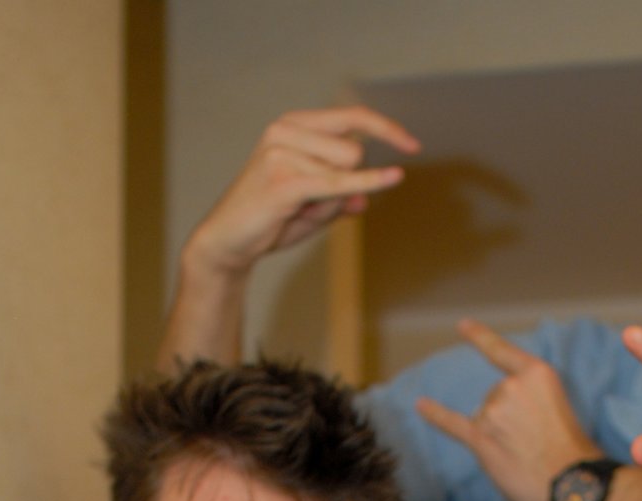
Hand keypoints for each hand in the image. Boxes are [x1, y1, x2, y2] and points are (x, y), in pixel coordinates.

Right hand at [188, 107, 418, 277]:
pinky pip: (339, 182)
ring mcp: (282, 151)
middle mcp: (286, 129)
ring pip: (345, 169)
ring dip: (332, 201)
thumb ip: (338, 199)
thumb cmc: (267, 223)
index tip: (414, 145)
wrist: (227, 245)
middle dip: (347, 182)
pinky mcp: (284, 180)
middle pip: (353, 148)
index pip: (351, 115)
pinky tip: (393, 178)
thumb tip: (364, 200)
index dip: (386, 128)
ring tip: (298, 212)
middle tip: (310, 205)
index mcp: (293, 124)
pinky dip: (368, 182)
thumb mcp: (310, 209)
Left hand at [414, 320, 599, 500]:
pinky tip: (420, 405)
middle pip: (495, 398)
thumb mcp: (558, 406)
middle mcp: (511, 386)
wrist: (572, 483)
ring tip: (525, 456)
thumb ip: (530, 402)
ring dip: (500, 439)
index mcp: (536, 373)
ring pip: (485, 420)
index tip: (462, 326)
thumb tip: (501, 422)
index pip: (501, 352)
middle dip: (510, 422)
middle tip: (535, 444)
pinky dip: (435, 414)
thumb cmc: (572, 452)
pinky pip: (452, 423)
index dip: (480, 337)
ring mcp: (494, 412)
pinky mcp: (481, 439)